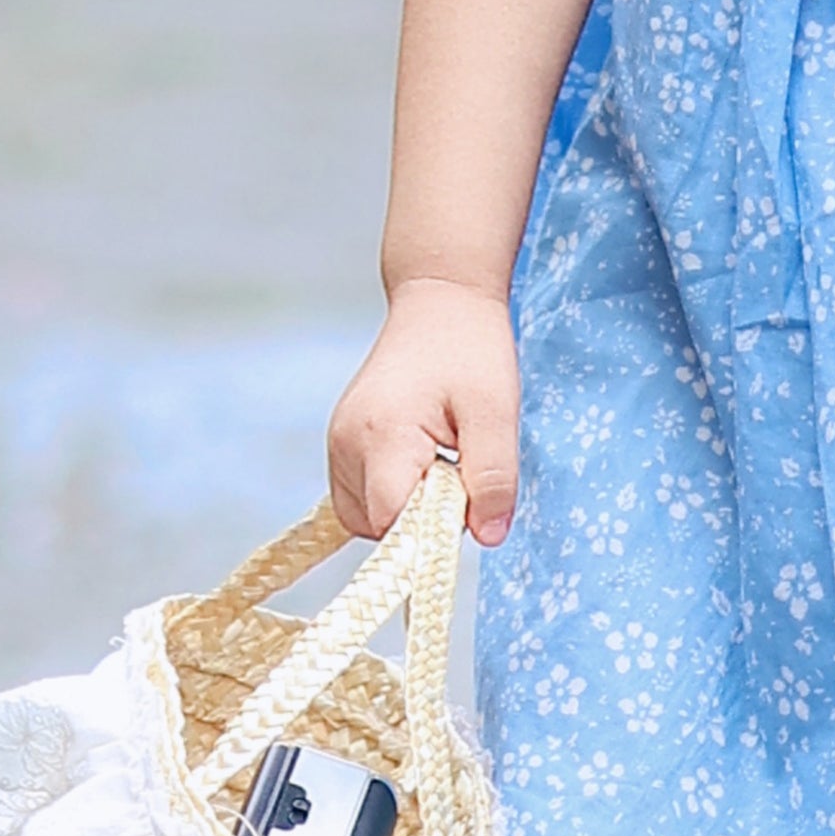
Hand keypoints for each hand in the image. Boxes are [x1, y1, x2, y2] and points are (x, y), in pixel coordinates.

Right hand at [329, 278, 520, 543]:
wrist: (442, 298)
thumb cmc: (471, 348)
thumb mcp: (497, 412)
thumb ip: (493, 477)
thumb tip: (489, 537)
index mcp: (381, 436)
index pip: (390, 521)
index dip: (430, 532)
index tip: (468, 510)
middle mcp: (345, 442)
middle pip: (374, 526)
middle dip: (420, 521)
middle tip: (459, 475)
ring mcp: (337, 441)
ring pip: (364, 515)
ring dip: (405, 508)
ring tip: (443, 462)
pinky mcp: (341, 441)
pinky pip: (361, 494)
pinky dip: (393, 493)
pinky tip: (425, 460)